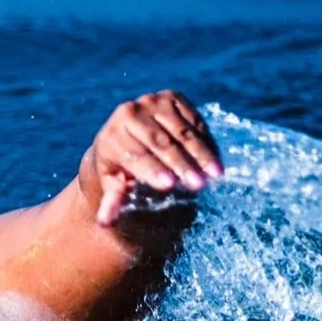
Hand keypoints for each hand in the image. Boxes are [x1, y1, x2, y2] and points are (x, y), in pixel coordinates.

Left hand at [83, 90, 222, 226]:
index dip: (152, 170)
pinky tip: (216, 159)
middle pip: (159, 143)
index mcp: (111, 136)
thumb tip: (104, 223)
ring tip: (215, 174)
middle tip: (198, 185)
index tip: (170, 185)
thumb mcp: (114, 185)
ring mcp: (151, 102)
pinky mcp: (171, 97)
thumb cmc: (120, 168)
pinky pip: (193, 120)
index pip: (135, 155)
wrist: (126, 135)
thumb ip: (111, 202)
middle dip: (181, 165)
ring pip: (181, 131)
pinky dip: (206, 140)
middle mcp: (128, 113)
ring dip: (201, 153)